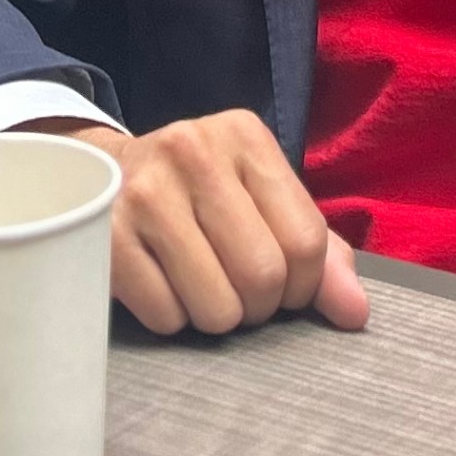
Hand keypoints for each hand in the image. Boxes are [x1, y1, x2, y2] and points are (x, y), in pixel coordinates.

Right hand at [39, 111, 368, 335]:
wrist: (101, 176)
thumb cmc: (199, 196)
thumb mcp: (262, 202)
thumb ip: (319, 254)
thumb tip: (354, 313)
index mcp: (244, 137)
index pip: (306, 241)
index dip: (303, 286)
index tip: (282, 285)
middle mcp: (192, 151)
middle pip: (263, 275)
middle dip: (259, 305)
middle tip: (238, 290)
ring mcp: (143, 190)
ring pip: (217, 306)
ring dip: (216, 316)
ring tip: (199, 286)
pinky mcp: (105, 234)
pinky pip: (166, 316)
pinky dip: (171, 318)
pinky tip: (161, 284)